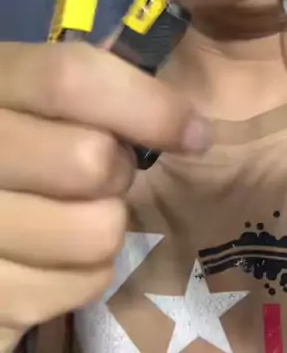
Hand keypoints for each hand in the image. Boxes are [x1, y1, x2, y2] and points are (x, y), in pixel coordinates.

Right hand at [0, 41, 207, 341]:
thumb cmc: (17, 135)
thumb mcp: (33, 90)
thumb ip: (89, 79)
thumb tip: (168, 87)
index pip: (69, 78)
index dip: (146, 103)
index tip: (193, 130)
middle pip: (89, 159)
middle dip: (119, 168)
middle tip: (105, 168)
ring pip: (96, 231)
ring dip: (106, 221)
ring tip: (73, 209)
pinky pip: (85, 285)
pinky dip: (86, 273)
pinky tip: (54, 254)